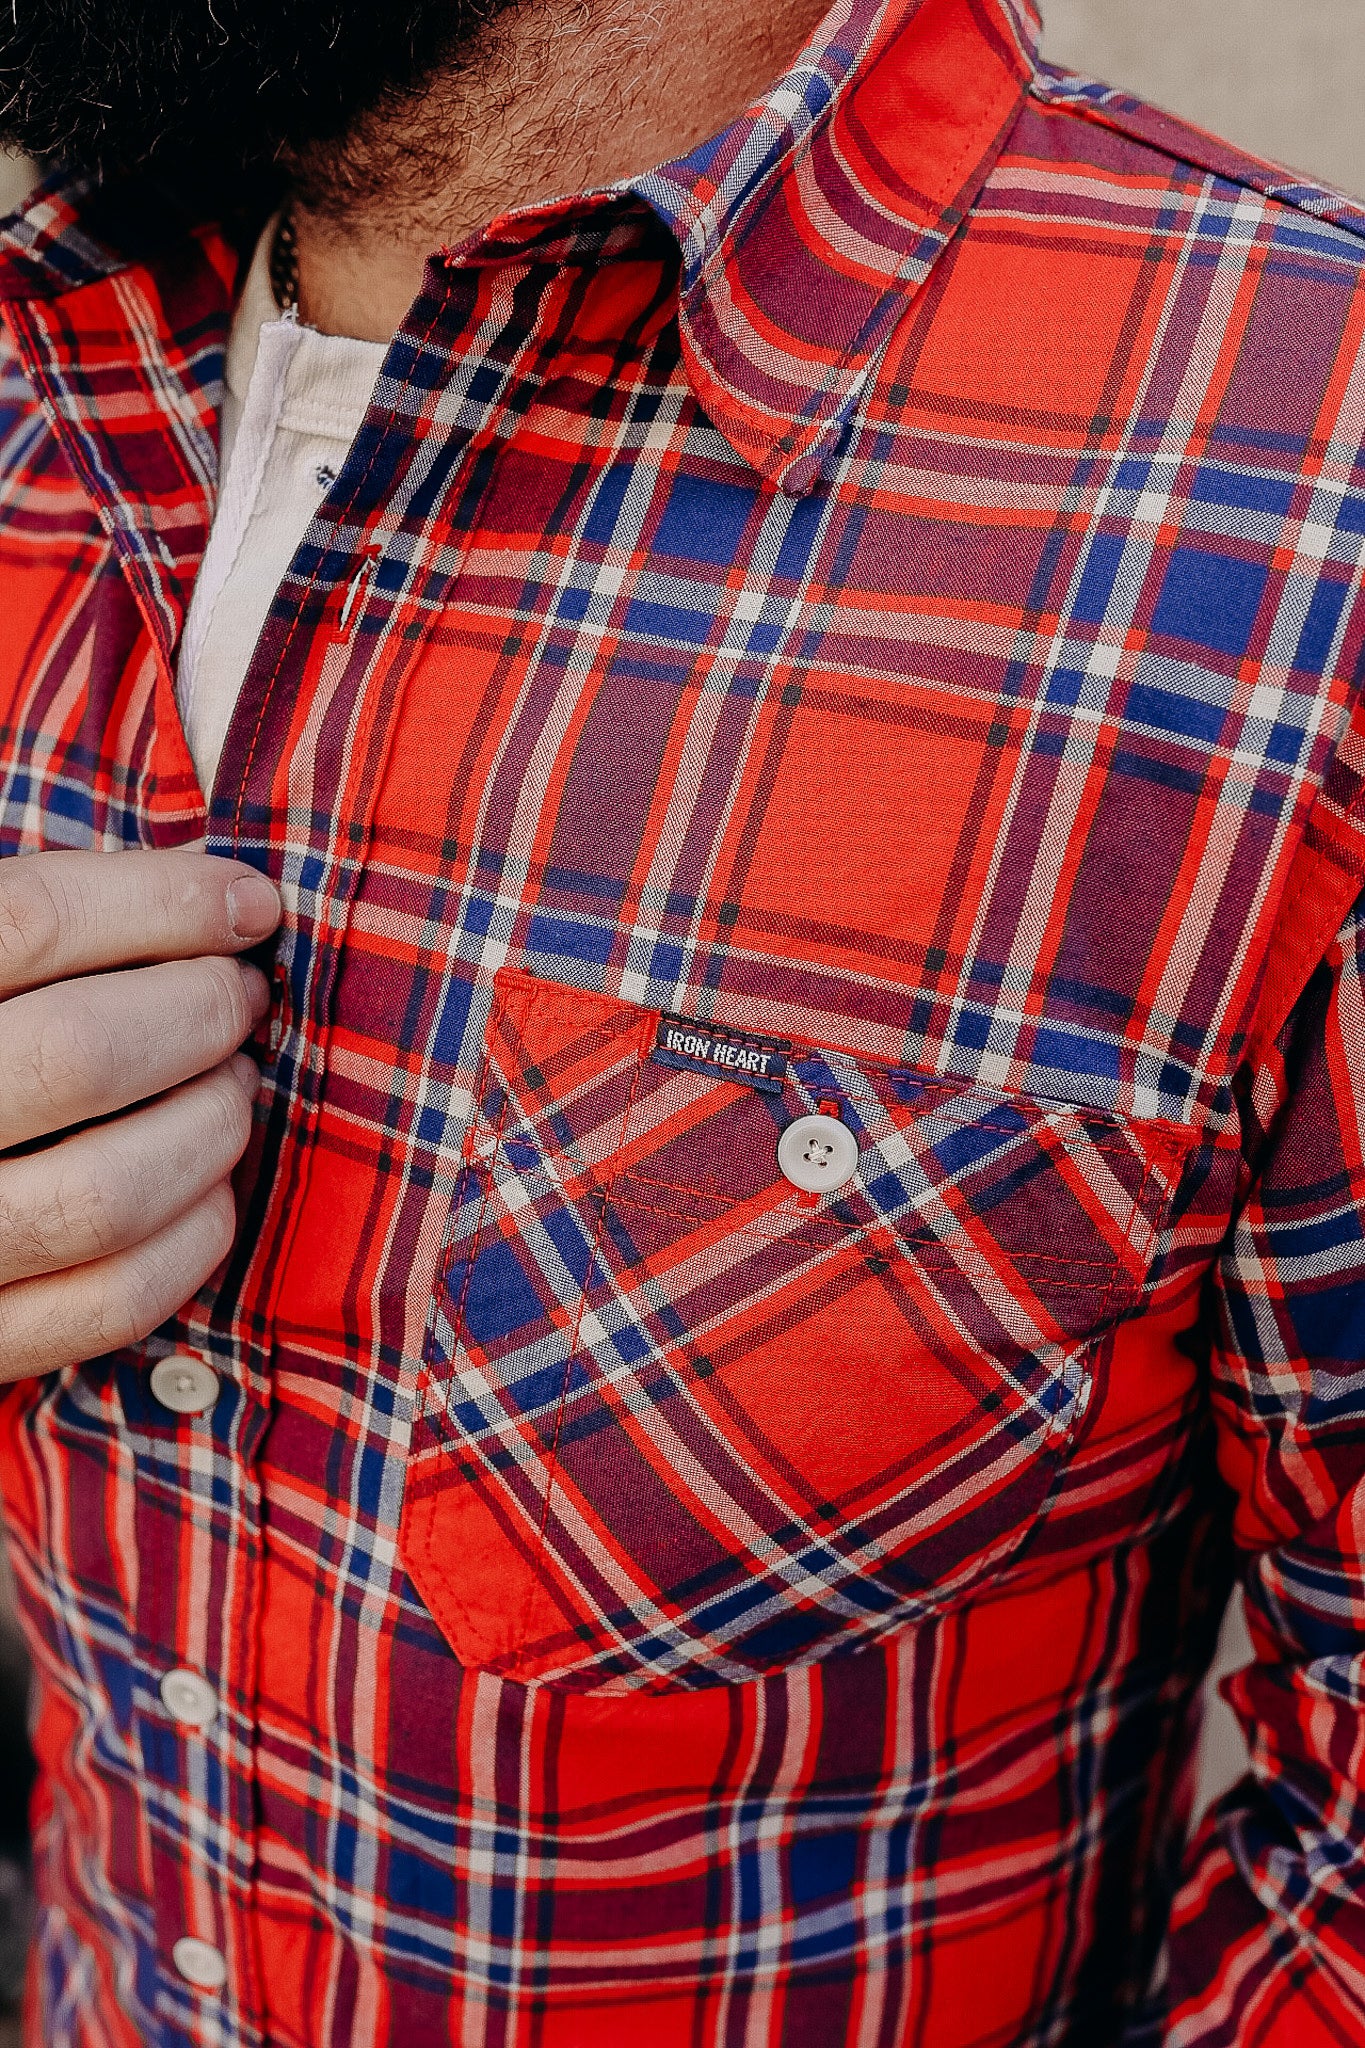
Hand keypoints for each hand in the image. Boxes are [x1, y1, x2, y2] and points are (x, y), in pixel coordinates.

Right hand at [0, 850, 281, 1380]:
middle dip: (201, 1012)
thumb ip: (46, 923)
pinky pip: (113, 1301)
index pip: (29, 922)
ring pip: (109, 1192)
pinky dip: (194, 1237)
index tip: (248, 902)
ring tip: (228, 1085)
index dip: (163, 903)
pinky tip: (206, 1186)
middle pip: (81, 1053)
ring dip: (210, 1125)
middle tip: (239, 998)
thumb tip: (226, 897)